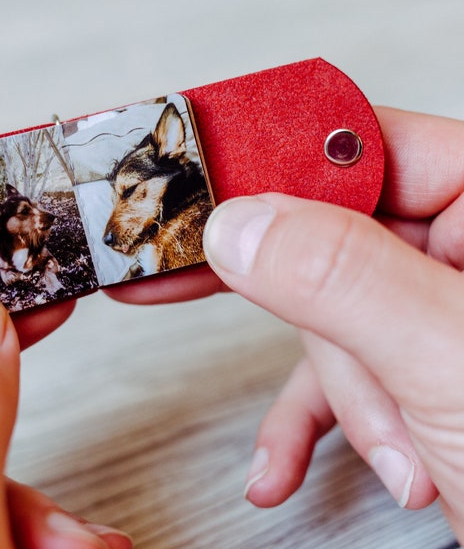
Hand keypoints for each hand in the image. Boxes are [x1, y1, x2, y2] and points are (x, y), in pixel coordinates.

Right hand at [201, 108, 463, 540]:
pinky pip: (336, 372)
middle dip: (299, 305)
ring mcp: (431, 308)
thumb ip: (341, 280)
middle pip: (331, 237)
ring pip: (328, 313)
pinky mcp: (412, 361)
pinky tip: (281, 463)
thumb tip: (240, 227)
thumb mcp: (448, 363)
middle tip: (178, 273)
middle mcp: (460, 249)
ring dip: (342, 393)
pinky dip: (311, 421)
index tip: (201, 184)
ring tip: (391, 451)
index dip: (277, 162)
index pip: (363, 149)